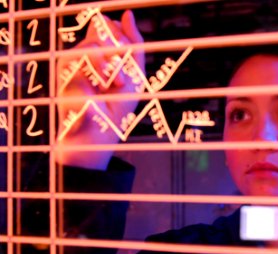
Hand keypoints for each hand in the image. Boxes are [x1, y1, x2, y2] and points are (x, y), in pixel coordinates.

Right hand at [56, 10, 143, 169]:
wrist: (99, 138)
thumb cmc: (117, 109)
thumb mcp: (134, 76)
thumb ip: (134, 45)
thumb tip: (127, 14)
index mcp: (100, 53)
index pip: (107, 27)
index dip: (122, 39)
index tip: (128, 60)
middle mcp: (83, 56)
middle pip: (101, 31)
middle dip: (119, 52)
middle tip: (122, 76)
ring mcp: (72, 64)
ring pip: (91, 46)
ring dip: (111, 66)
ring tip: (116, 85)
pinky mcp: (64, 75)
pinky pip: (81, 59)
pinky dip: (100, 73)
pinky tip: (105, 88)